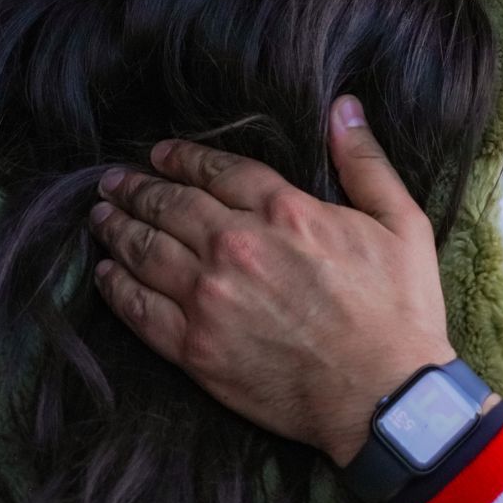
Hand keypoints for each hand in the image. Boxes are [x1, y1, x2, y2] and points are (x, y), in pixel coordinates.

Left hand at [88, 95, 453, 465]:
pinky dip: (116, 287)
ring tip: (101, 216)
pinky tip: (105, 274)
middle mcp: (237, 247)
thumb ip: (365, 162)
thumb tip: (343, 108)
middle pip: (171, 205)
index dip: (184, 158)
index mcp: (285, 211)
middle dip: (139, 188)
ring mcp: (210, 299)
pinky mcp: (195, 348)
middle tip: (114, 181)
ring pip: (146, 251)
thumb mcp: (401, 222)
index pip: (218, 170)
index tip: (160, 153)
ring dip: (118, 228)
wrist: (382, 394)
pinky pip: (139, 309)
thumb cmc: (399, 309)